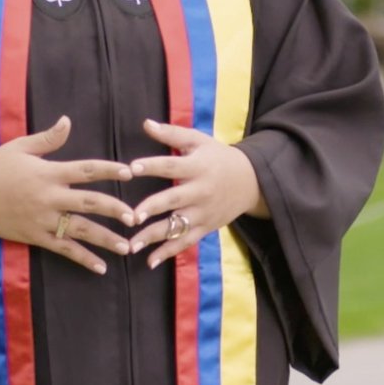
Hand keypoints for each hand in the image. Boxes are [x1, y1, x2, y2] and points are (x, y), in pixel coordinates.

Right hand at [0, 116, 134, 273]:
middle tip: (136, 217)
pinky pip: (63, 250)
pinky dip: (83, 259)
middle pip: (89, 203)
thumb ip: (48, 138)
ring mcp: (43, 220)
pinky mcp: (35, 237)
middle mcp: (50, 197)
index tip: (130, 173)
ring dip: (106, 239)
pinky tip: (100, 267)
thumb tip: (68, 121)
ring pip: (80, 230)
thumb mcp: (19, 148)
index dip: (110, 170)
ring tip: (127, 246)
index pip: (87, 170)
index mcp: (49, 172)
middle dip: (115, 209)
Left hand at [128, 118, 267, 268]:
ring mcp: (203, 213)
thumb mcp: (199, 141)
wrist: (252, 181)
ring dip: (153, 237)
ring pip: (177, 226)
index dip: (152, 165)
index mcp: (197, 167)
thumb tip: (145, 123)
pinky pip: (185, 242)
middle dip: (153, 207)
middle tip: (132, 216)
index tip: (131, 168)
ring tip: (131, 245)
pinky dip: (168, 253)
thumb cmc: (218, 157)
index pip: (172, 165)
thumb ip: (172, 133)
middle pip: (174, 199)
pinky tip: (150, 261)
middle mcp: (200, 191)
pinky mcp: (205, 228)